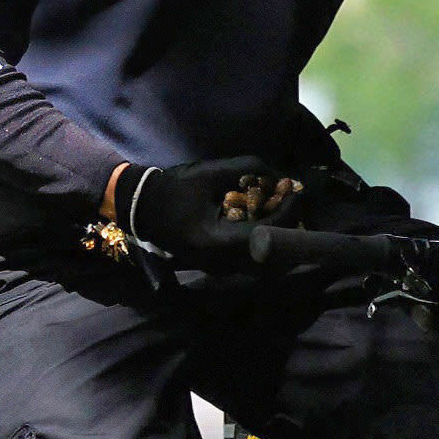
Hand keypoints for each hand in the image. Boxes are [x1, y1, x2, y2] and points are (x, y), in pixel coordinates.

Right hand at [121, 157, 302, 261]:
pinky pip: (253, 258)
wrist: (142, 209)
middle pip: (273, 253)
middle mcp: (221, 262)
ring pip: (266, 259)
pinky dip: (266, 240)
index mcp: (216, 240)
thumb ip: (248, 170)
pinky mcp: (220, 267)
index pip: (266, 230)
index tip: (296, 190)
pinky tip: (267, 220)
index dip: (288, 209)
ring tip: (283, 209)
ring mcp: (220, 269)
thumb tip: (281, 177)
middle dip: (290, 225)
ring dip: (280, 234)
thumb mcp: (210, 172)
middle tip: (294, 201)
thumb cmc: (174, 188)